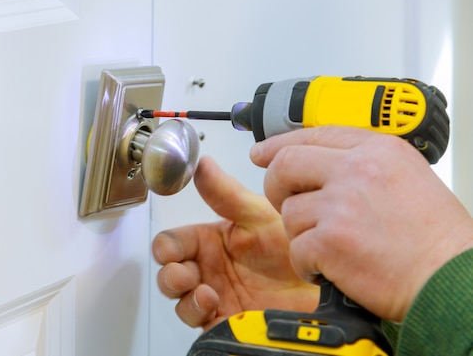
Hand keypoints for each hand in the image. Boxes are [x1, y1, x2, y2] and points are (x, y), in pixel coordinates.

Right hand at [152, 156, 318, 330]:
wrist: (321, 282)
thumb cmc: (292, 246)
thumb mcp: (257, 214)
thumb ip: (225, 193)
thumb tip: (202, 166)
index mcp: (210, 242)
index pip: (172, 243)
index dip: (167, 247)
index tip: (171, 250)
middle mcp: (209, 269)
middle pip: (169, 274)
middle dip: (170, 275)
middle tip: (184, 273)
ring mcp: (216, 297)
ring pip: (180, 301)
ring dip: (184, 297)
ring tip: (204, 292)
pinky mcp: (226, 321)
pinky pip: (199, 323)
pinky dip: (198, 314)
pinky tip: (212, 303)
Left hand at [250, 126, 472, 321]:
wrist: (451, 280)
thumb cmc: (436, 239)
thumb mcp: (407, 178)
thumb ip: (363, 166)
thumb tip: (319, 166)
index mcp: (378, 150)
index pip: (314, 134)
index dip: (279, 143)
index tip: (261, 152)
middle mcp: (358, 170)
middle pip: (286, 164)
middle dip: (276, 186)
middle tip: (284, 202)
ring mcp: (342, 204)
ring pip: (290, 213)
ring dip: (303, 235)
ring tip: (333, 248)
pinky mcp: (330, 240)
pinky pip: (296, 249)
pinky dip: (309, 265)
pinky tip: (332, 269)